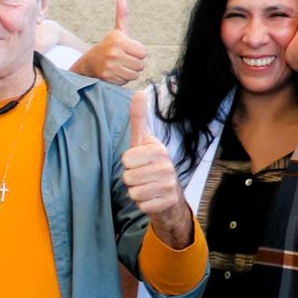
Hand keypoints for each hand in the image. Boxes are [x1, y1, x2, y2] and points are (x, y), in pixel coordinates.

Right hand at [73, 0, 146, 84]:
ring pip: (134, 74)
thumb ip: (122, 16)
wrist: (87, 63)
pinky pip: (125, 81)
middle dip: (134, 64)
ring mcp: (110, 65)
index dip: (138, 53)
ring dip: (129, 72)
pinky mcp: (107, 77)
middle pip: (141, 65)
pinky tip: (114, 74)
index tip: (128, 51)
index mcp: (119, 40)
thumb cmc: (107, 47)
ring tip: (119, 67)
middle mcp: (114, 52)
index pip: (144, 53)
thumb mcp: (116, 32)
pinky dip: (122, 79)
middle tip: (123, 60)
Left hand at [122, 88, 190, 246]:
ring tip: (147, 187)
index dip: (128, 163)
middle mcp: (167, 166)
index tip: (139, 162)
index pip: (126, 159)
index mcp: (159, 150)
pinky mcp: (167, 202)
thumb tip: (139, 92)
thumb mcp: (144, 141)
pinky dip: (142, 204)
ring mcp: (169, 185)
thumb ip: (139, 118)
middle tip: (143, 177)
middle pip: (127, 177)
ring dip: (136, 192)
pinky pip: (140, 205)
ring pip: (133, 192)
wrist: (170, 196)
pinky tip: (152, 198)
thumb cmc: (151, 165)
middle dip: (131, 179)